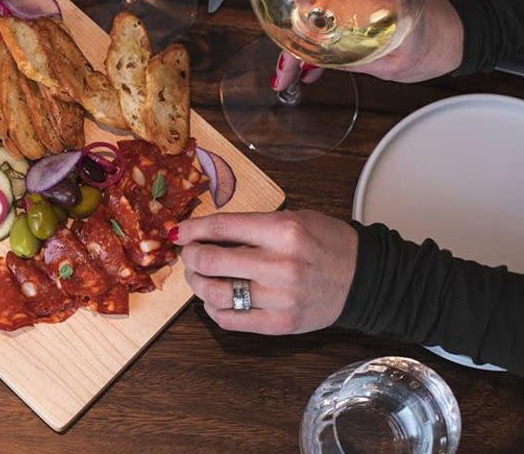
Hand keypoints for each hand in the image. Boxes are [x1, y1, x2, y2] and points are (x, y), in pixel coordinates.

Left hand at [171, 210, 358, 334]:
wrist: (364, 278)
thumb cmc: (326, 243)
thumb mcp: (291, 219)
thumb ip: (249, 226)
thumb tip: (203, 232)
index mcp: (282, 231)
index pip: (220, 227)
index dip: (191, 229)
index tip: (178, 232)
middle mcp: (279, 265)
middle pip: (209, 261)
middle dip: (189, 256)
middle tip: (189, 254)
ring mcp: (279, 298)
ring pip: (214, 293)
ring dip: (197, 283)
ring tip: (201, 276)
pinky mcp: (280, 324)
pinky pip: (230, 320)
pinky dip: (213, 309)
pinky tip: (216, 299)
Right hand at [272, 0, 464, 90]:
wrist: (459, 34)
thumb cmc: (435, 42)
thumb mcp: (390, 60)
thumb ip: (352, 56)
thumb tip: (313, 60)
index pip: (312, 12)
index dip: (293, 38)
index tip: (286, 62)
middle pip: (308, 16)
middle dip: (290, 45)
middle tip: (283, 76)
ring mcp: (358, 0)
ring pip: (314, 23)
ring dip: (300, 48)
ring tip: (292, 75)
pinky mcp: (361, 10)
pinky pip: (329, 26)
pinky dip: (317, 45)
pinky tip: (311, 66)